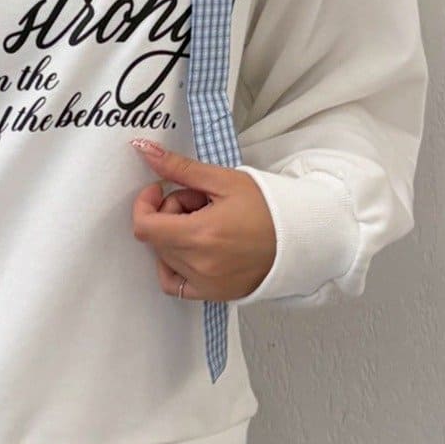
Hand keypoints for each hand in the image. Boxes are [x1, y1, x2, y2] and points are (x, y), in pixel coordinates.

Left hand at [129, 139, 277, 300]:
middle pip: (156, 238)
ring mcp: (205, 283)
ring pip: (165, 257)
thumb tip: (144, 150)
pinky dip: (174, 266)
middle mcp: (199, 264)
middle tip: (200, 203)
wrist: (300, 237)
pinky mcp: (211, 294)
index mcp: (201, 235)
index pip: (144, 226)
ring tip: (207, 223)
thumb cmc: (268, 208)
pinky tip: (194, 250)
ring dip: (176, 237)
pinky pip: (174, 284)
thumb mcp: (224, 180)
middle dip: (169, 215)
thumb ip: (179, 167)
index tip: (159, 191)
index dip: (144, 204)